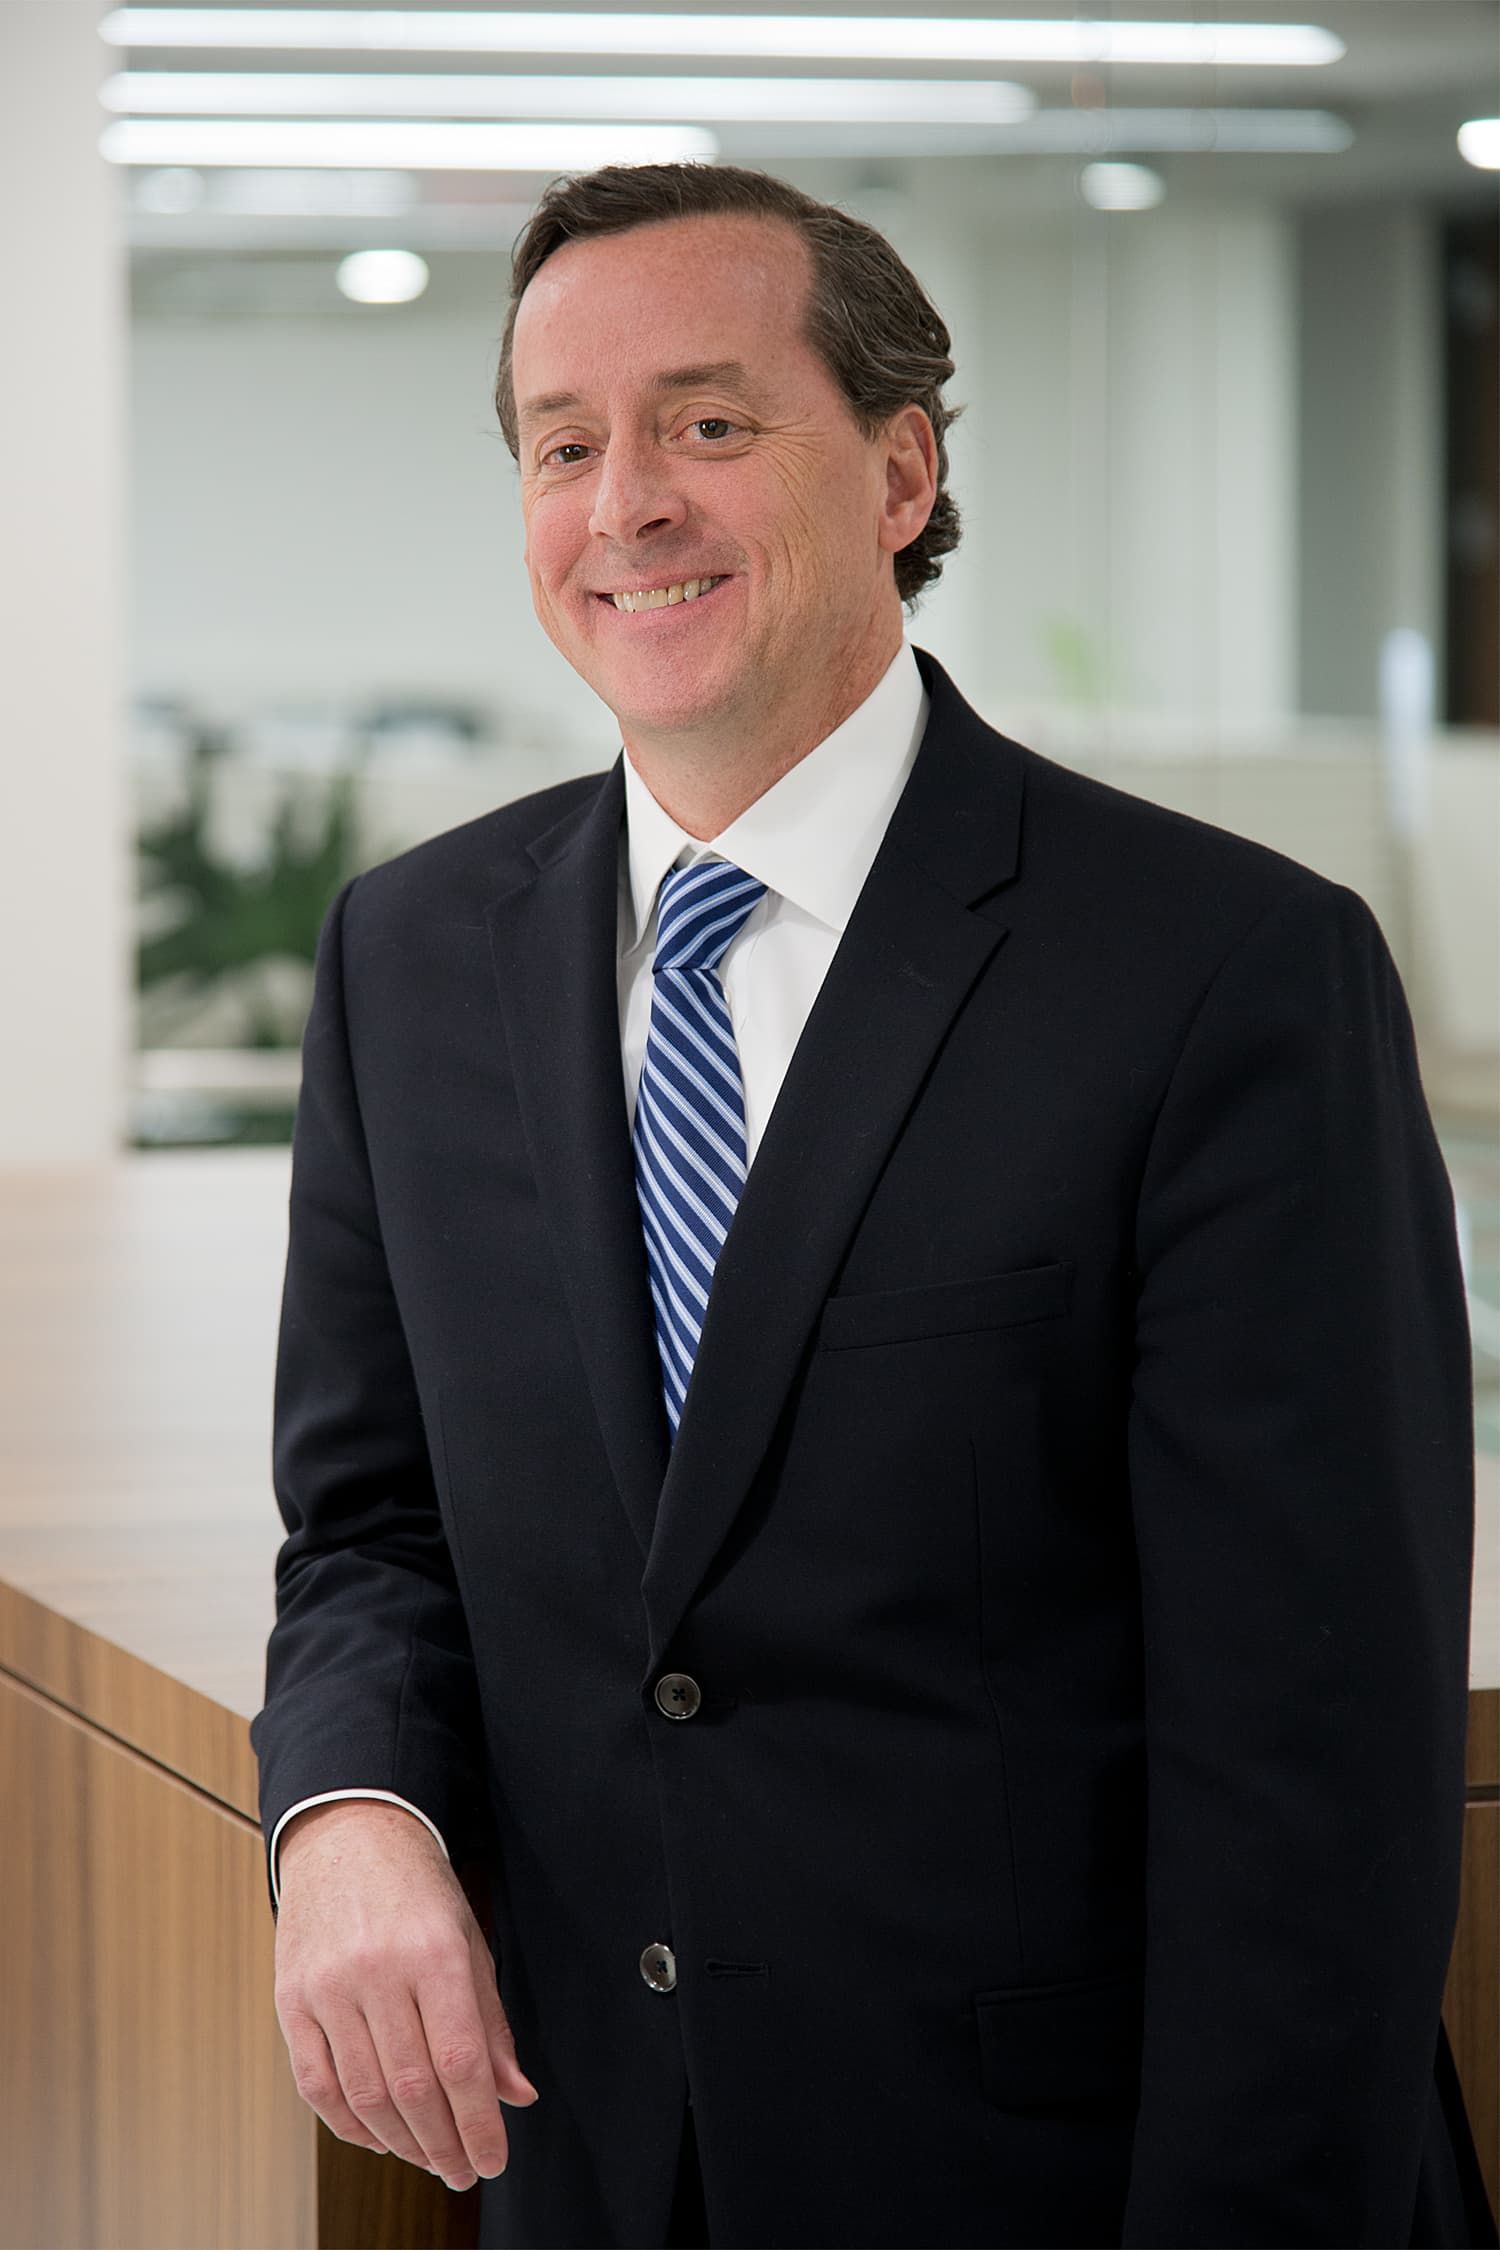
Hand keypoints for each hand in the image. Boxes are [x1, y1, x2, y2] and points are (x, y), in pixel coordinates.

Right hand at [273, 1799, 538, 2189]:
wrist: (348, 1835)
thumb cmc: (416, 1887)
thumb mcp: (470, 1940)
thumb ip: (491, 2021)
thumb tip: (515, 2093)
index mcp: (434, 1951)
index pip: (461, 2060)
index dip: (479, 2123)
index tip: (492, 2158)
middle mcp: (378, 1970)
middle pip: (413, 2087)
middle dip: (444, 2144)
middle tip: (462, 2169)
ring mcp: (328, 1987)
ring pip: (365, 2095)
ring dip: (402, 2143)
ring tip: (428, 2158)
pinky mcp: (291, 2000)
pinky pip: (317, 2084)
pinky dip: (349, 2124)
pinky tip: (378, 2136)